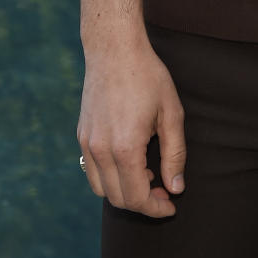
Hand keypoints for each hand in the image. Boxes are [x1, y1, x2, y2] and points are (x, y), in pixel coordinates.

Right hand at [78, 38, 185, 216]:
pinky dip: (109, 178)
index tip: (171, 205)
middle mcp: (100, 151)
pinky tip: (127, 162)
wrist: (114, 48)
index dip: (156, 208)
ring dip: (124, 192)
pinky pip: (91, 171)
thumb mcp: (171, 113)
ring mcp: (87, 143)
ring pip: (102, 189)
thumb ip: (175, 154)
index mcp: (125, 148)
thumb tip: (176, 187)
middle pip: (118, 199)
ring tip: (147, 176)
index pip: (137, 198)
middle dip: (143, 202)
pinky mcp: (81, 135)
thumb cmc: (147, 76)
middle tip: (164, 190)